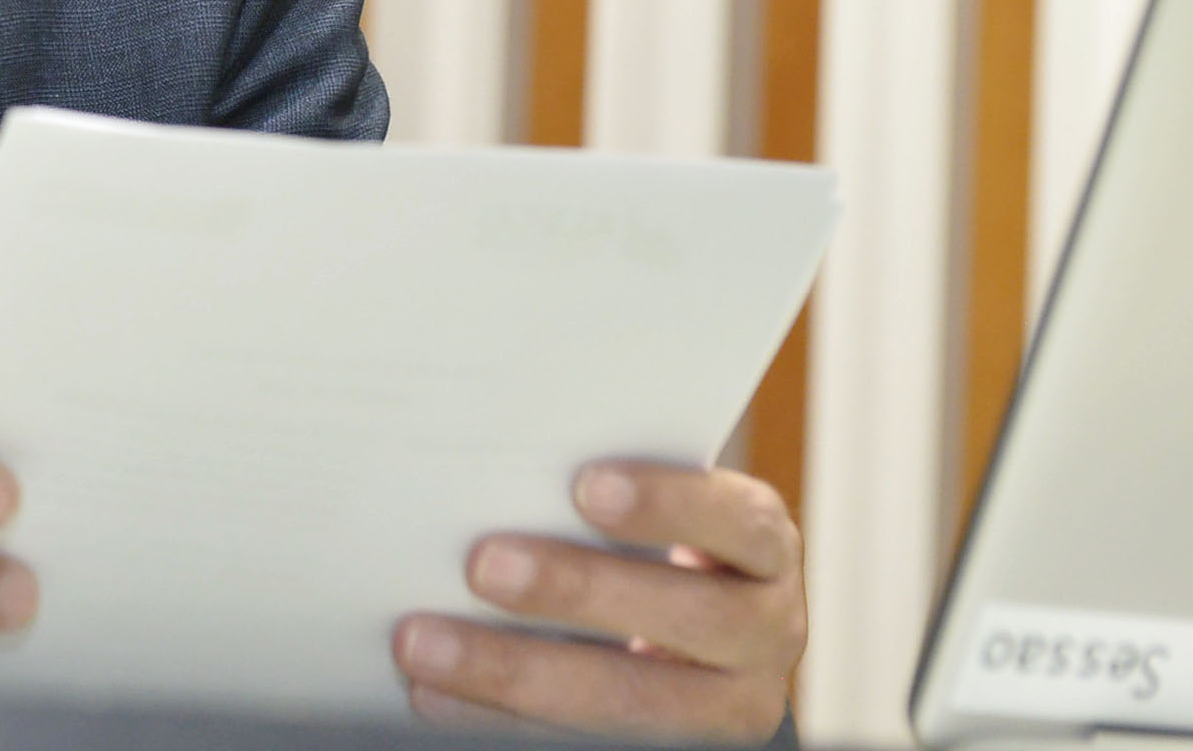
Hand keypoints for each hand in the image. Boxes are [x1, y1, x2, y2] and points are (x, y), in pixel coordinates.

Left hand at [391, 461, 804, 742]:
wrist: (694, 648)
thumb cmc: (643, 548)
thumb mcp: (649, 511)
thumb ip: (594, 494)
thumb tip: (481, 469)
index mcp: (762, 548)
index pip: (736, 520)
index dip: (667, 504)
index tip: (585, 487)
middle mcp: (767, 630)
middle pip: (688, 617)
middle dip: (577, 590)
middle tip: (481, 565)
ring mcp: (730, 707)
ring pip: (636, 704)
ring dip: (518, 675)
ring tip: (425, 648)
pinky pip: (594, 747)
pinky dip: (504, 724)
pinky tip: (437, 699)